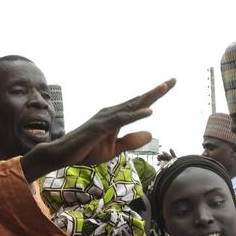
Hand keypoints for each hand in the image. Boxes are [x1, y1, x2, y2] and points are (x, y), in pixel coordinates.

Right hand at [22, 79, 175, 181]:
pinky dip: (135, 115)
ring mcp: (105, 118)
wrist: (63, 154)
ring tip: (164, 88)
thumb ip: (132, 141)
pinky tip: (148, 112)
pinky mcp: (100, 127)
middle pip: (138, 101)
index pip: (139, 105)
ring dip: (148, 97)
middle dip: (156, 91)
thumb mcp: (115, 149)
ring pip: (131, 106)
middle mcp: (112, 113)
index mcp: (116, 117)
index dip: (154, 96)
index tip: (169, 84)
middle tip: (173, 80)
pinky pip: (120, 120)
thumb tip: (151, 133)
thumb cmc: (86, 150)